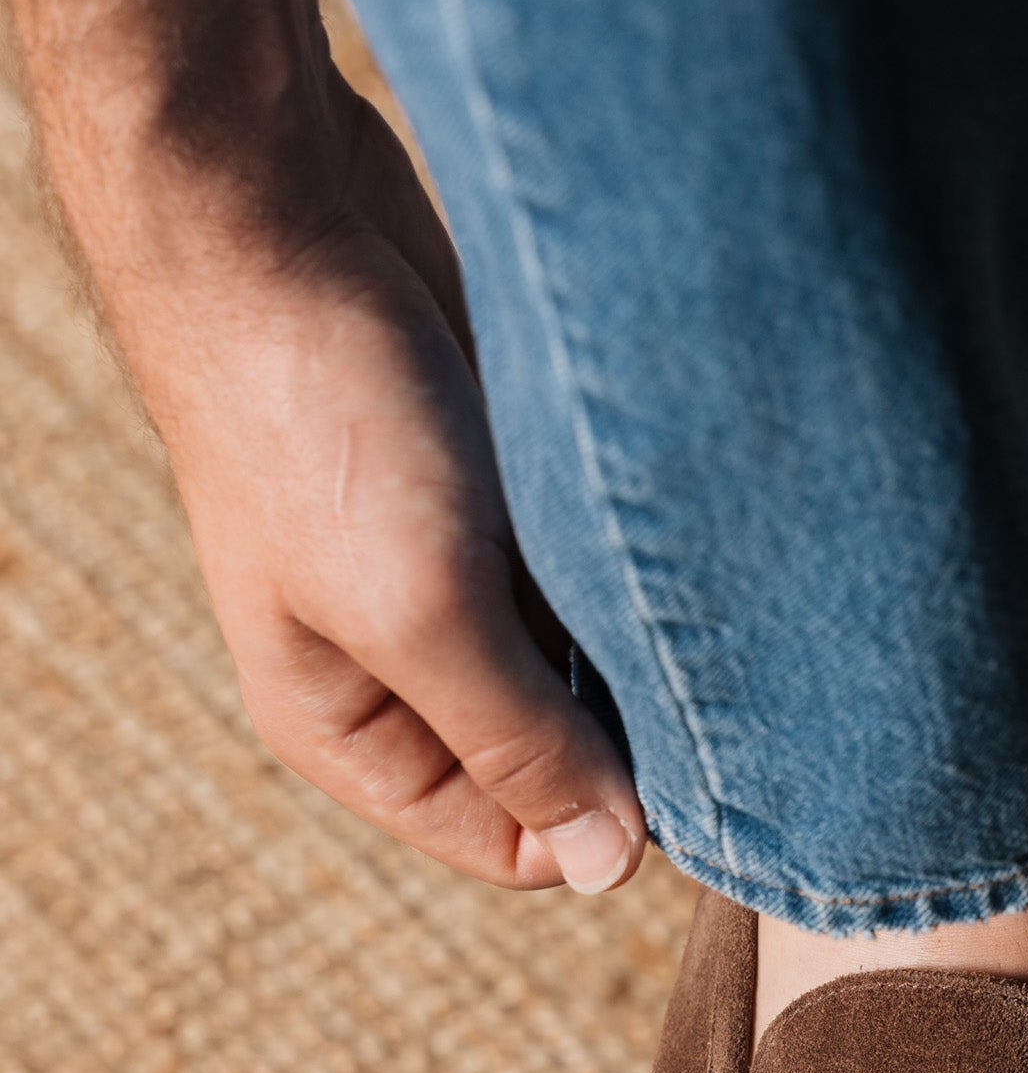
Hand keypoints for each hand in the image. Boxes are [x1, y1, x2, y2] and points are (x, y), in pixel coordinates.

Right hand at [41, 14, 643, 891]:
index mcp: (349, 731)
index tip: (684, 767)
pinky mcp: (496, 499)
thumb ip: (517, 741)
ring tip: (695, 606)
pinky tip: (683, 548)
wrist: (272, 204)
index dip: (600, 821)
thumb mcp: (419, 610)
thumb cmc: (316, 419)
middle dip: (631, 735)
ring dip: (643, 648)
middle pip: (556, 759)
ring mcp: (449, 580)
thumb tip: (610, 868)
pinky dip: (634, 572)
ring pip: (583, 665)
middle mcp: (398, 672)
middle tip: (711, 684)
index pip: (512, 844)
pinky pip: (589, 575)